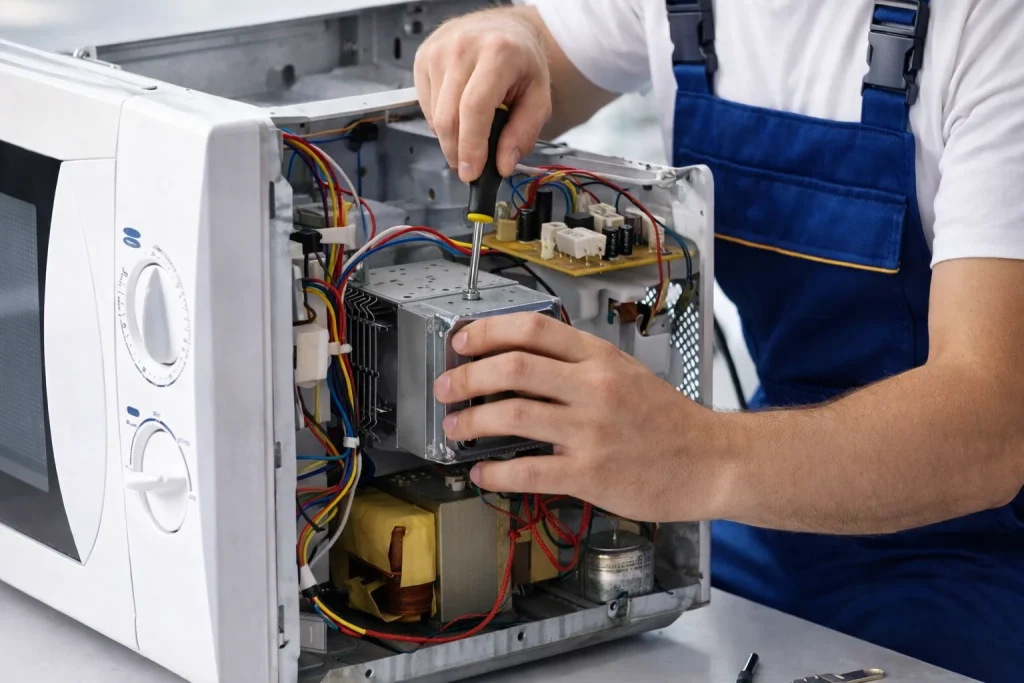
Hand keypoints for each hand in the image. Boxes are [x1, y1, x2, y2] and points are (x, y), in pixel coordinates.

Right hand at [414, 8, 551, 181]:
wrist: (504, 29)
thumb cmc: (521, 61)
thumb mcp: (539, 97)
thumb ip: (524, 133)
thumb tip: (503, 165)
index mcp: (497, 52)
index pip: (474, 108)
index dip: (471, 146)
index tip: (471, 172)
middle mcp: (463, 47)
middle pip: (449, 117)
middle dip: (458, 152)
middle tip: (470, 167)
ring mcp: (438, 51)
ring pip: (435, 116)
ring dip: (451, 138)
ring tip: (472, 133)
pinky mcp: (423, 58)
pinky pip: (426, 107)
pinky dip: (442, 121)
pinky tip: (459, 113)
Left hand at [433, 313, 725, 522]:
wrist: (711, 461)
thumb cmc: (669, 420)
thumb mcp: (626, 372)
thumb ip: (578, 365)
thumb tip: (520, 362)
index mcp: (600, 358)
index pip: (534, 329)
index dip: (487, 331)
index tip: (461, 341)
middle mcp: (593, 389)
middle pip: (513, 368)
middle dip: (466, 377)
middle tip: (446, 388)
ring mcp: (591, 431)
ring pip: (512, 415)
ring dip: (471, 421)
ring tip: (456, 429)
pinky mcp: (590, 474)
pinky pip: (528, 471)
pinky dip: (496, 471)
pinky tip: (483, 472)